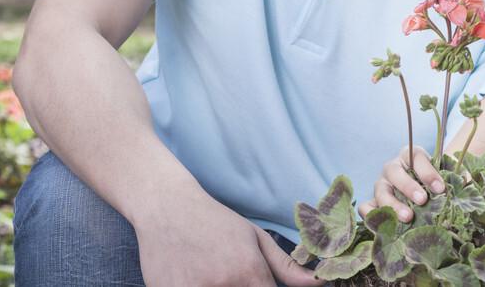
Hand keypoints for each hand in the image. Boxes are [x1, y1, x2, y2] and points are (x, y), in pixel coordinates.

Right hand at [136, 185, 321, 285]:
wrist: (166, 206)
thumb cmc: (214, 222)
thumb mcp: (254, 238)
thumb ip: (287, 267)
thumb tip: (319, 284)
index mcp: (247, 272)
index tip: (256, 283)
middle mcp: (221, 284)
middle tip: (230, 275)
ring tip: (208, 272)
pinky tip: (192, 275)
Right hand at [358, 146, 444, 221]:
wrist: (419, 194)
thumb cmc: (432, 184)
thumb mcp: (442, 176)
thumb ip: (451, 178)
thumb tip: (466, 180)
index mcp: (410, 156)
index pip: (416, 157)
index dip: (428, 172)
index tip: (440, 188)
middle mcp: (392, 168)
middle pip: (394, 171)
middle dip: (408, 186)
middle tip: (422, 200)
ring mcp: (381, 185)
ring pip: (380, 190)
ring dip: (393, 204)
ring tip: (408, 217)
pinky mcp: (374, 202)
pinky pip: (365, 206)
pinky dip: (372, 215)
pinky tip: (384, 225)